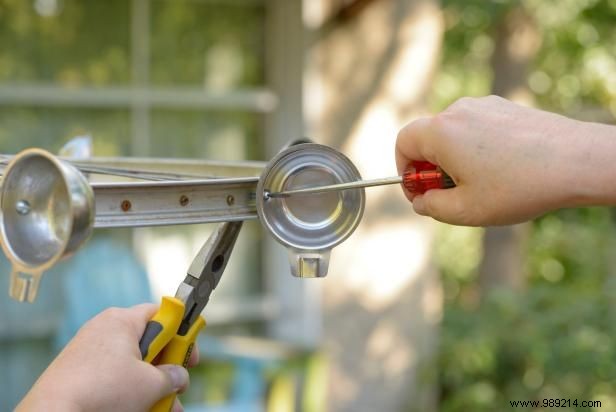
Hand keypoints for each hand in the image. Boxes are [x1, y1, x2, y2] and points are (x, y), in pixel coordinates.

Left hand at [17, 304, 198, 411]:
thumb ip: (173, 376)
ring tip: (163, 409)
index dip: (182, 333)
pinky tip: (140, 409)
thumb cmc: (102, 391)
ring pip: (132, 366)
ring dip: (152, 387)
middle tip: (178, 387)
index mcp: (122, 321)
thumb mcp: (151, 384)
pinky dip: (129, 392)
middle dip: (167, 370)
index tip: (190, 354)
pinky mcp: (79, 372)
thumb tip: (179, 377)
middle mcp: (105, 330)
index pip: (162, 314)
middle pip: (149, 344)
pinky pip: (114, 377)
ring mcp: (89, 352)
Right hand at [396, 95, 615, 225]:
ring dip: (455, 159)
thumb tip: (422, 201)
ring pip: (453, 133)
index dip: (404, 170)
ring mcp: (484, 106)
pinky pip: (477, 128)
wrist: (576, 161)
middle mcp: (458, 111)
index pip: (402, 143)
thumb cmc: (518, 187)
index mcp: (440, 132)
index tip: (421, 192)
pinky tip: (502, 170)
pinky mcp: (506, 107)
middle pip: (428, 138)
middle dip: (432, 168)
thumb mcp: (465, 211)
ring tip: (482, 185)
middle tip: (451, 194)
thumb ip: (431, 207)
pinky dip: (478, 148)